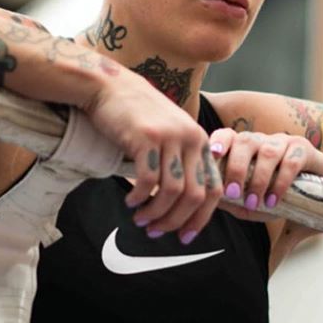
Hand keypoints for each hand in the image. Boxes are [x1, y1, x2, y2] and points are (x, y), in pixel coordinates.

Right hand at [85, 68, 221, 241]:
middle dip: (175, 221)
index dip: (201, 218)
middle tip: (155, 232)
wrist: (109, 86)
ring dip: (154, 213)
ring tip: (140, 220)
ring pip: (171, 192)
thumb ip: (180, 161)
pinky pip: (148, 181)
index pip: (213, 189)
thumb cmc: (136, 114)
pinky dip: (139, 198)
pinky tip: (130, 201)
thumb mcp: (169, 134)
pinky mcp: (147, 138)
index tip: (185, 236)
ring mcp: (170, 137)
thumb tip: (180, 204)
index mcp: (200, 141)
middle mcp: (190, 138)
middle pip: (193, 196)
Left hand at [207, 127, 322, 212]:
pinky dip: (280, 183)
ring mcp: (285, 143)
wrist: (320, 200)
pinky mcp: (305, 150)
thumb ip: (233, 203)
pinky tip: (274, 201)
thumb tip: (211, 202)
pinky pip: (291, 162)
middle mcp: (263, 141)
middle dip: (236, 167)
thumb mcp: (253, 206)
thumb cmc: (279, 200)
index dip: (219, 142)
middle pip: (245, 141)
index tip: (213, 155)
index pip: (228, 136)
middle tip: (232, 192)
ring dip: (259, 179)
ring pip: (268, 152)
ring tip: (254, 202)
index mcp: (246, 149)